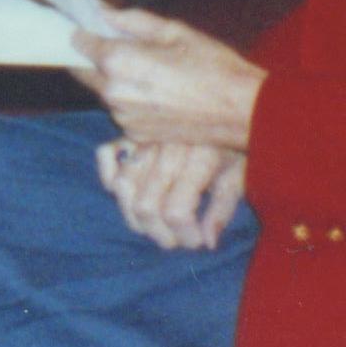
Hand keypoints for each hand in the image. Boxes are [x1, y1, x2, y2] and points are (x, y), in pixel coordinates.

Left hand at [80, 5, 265, 152]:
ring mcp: (123, 117)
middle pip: (82, 71)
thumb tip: (102, 13)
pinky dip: (127, 100)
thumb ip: (131, 21)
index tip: (87, 26)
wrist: (242, 111)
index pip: (79, 43)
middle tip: (112, 45)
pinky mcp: (135, 134)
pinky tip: (154, 91)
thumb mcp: (174, 31)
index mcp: (118, 61)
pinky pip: (120, 111)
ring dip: (110, 80)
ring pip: (101, 92)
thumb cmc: (212, 66)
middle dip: (90, 57)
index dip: (82, 32)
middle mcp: (113, 92)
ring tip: (143, 69)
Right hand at [98, 136, 247, 251]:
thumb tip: (207, 243)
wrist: (225, 103)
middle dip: (160, 234)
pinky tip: (127, 192)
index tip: (197, 243)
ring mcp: (145, 137)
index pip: (177, 211)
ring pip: (123, 187)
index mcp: (200, 157)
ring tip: (153, 225)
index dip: (185, 236)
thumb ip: (222, 210)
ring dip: (134, 216)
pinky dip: (108, 176)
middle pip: (146, 205)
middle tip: (175, 241)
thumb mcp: (240, 176)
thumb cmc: (235, 143)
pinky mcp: (130, 131)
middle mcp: (168, 147)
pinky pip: (105, 154)